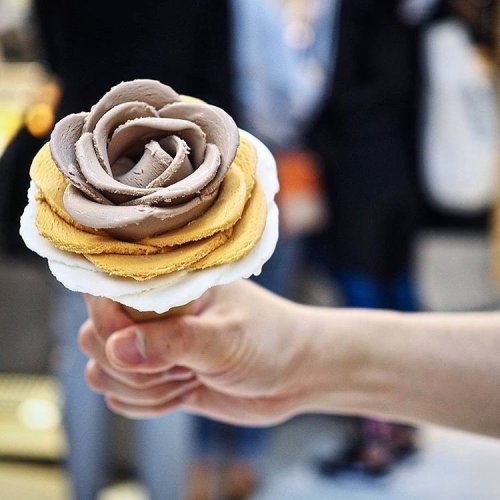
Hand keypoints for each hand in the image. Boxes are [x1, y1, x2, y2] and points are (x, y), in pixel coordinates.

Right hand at [80, 280, 314, 424]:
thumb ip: (172, 342)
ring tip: (190, 376)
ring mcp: (154, 346)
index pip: (105, 292)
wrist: (294, 374)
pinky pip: (122, 398)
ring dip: (143, 388)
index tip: (140, 345)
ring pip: (103, 372)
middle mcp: (154, 312)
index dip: (110, 323)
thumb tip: (113, 349)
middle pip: (94, 336)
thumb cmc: (271, 341)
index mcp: (170, 283)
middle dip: (132, 365)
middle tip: (181, 365)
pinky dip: (148, 404)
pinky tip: (187, 391)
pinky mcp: (158, 377)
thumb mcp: (226, 338)